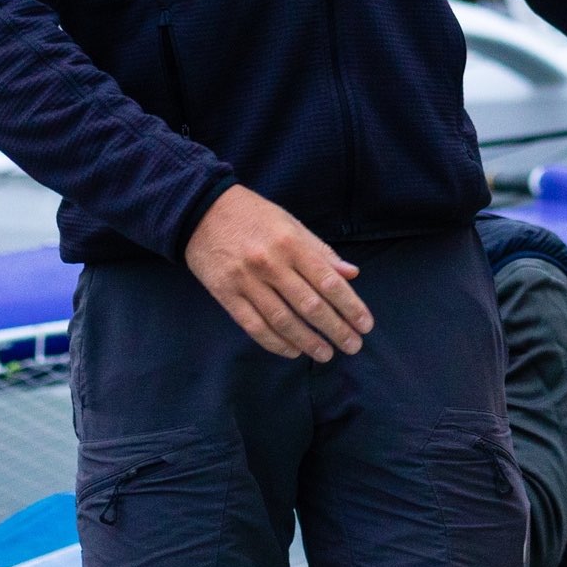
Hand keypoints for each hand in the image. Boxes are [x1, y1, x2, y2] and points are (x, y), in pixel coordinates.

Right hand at [183, 185, 371, 360]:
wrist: (200, 211)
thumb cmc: (253, 215)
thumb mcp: (290, 223)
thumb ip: (320, 250)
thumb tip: (351, 274)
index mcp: (291, 243)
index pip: (328, 282)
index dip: (350, 307)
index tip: (365, 325)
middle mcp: (271, 264)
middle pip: (310, 306)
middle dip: (336, 330)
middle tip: (353, 346)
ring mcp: (246, 281)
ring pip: (283, 321)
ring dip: (308, 342)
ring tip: (326, 355)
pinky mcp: (226, 295)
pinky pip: (254, 326)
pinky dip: (275, 343)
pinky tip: (292, 351)